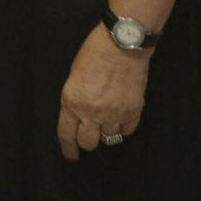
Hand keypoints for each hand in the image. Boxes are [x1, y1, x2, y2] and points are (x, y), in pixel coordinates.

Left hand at [57, 24, 149, 160]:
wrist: (122, 45)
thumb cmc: (93, 54)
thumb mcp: (74, 78)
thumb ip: (75, 100)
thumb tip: (79, 119)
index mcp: (71, 101)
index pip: (67, 134)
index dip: (68, 148)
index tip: (71, 156)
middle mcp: (91, 112)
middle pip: (89, 143)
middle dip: (87, 140)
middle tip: (90, 131)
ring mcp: (114, 114)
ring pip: (109, 138)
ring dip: (106, 130)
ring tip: (107, 114)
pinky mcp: (133, 113)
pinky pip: (126, 131)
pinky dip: (122, 127)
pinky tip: (120, 115)